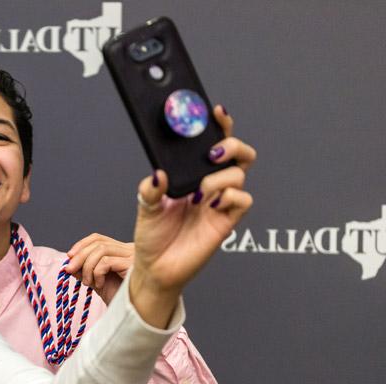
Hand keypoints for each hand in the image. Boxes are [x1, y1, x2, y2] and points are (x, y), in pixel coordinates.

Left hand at [64, 234, 133, 303]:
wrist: (130, 313)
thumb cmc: (117, 298)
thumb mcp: (96, 281)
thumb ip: (84, 270)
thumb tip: (69, 262)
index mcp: (121, 251)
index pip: (98, 238)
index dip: (81, 245)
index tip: (69, 256)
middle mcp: (129, 249)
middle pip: (98, 242)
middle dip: (79, 256)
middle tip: (69, 270)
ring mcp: (132, 255)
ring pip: (101, 249)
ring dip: (87, 266)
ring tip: (88, 283)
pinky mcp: (132, 264)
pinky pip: (106, 262)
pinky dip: (97, 273)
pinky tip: (100, 285)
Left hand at [131, 105, 254, 324]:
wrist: (155, 268)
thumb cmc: (152, 236)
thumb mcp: (145, 207)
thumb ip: (151, 189)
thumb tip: (159, 174)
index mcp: (191, 176)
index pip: (213, 144)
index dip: (219, 125)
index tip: (214, 111)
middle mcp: (210, 186)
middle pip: (240, 154)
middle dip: (231, 145)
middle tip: (212, 154)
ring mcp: (219, 203)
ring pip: (240, 174)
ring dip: (219, 177)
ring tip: (198, 193)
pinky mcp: (226, 221)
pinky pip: (243, 200)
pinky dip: (229, 196)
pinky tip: (209, 205)